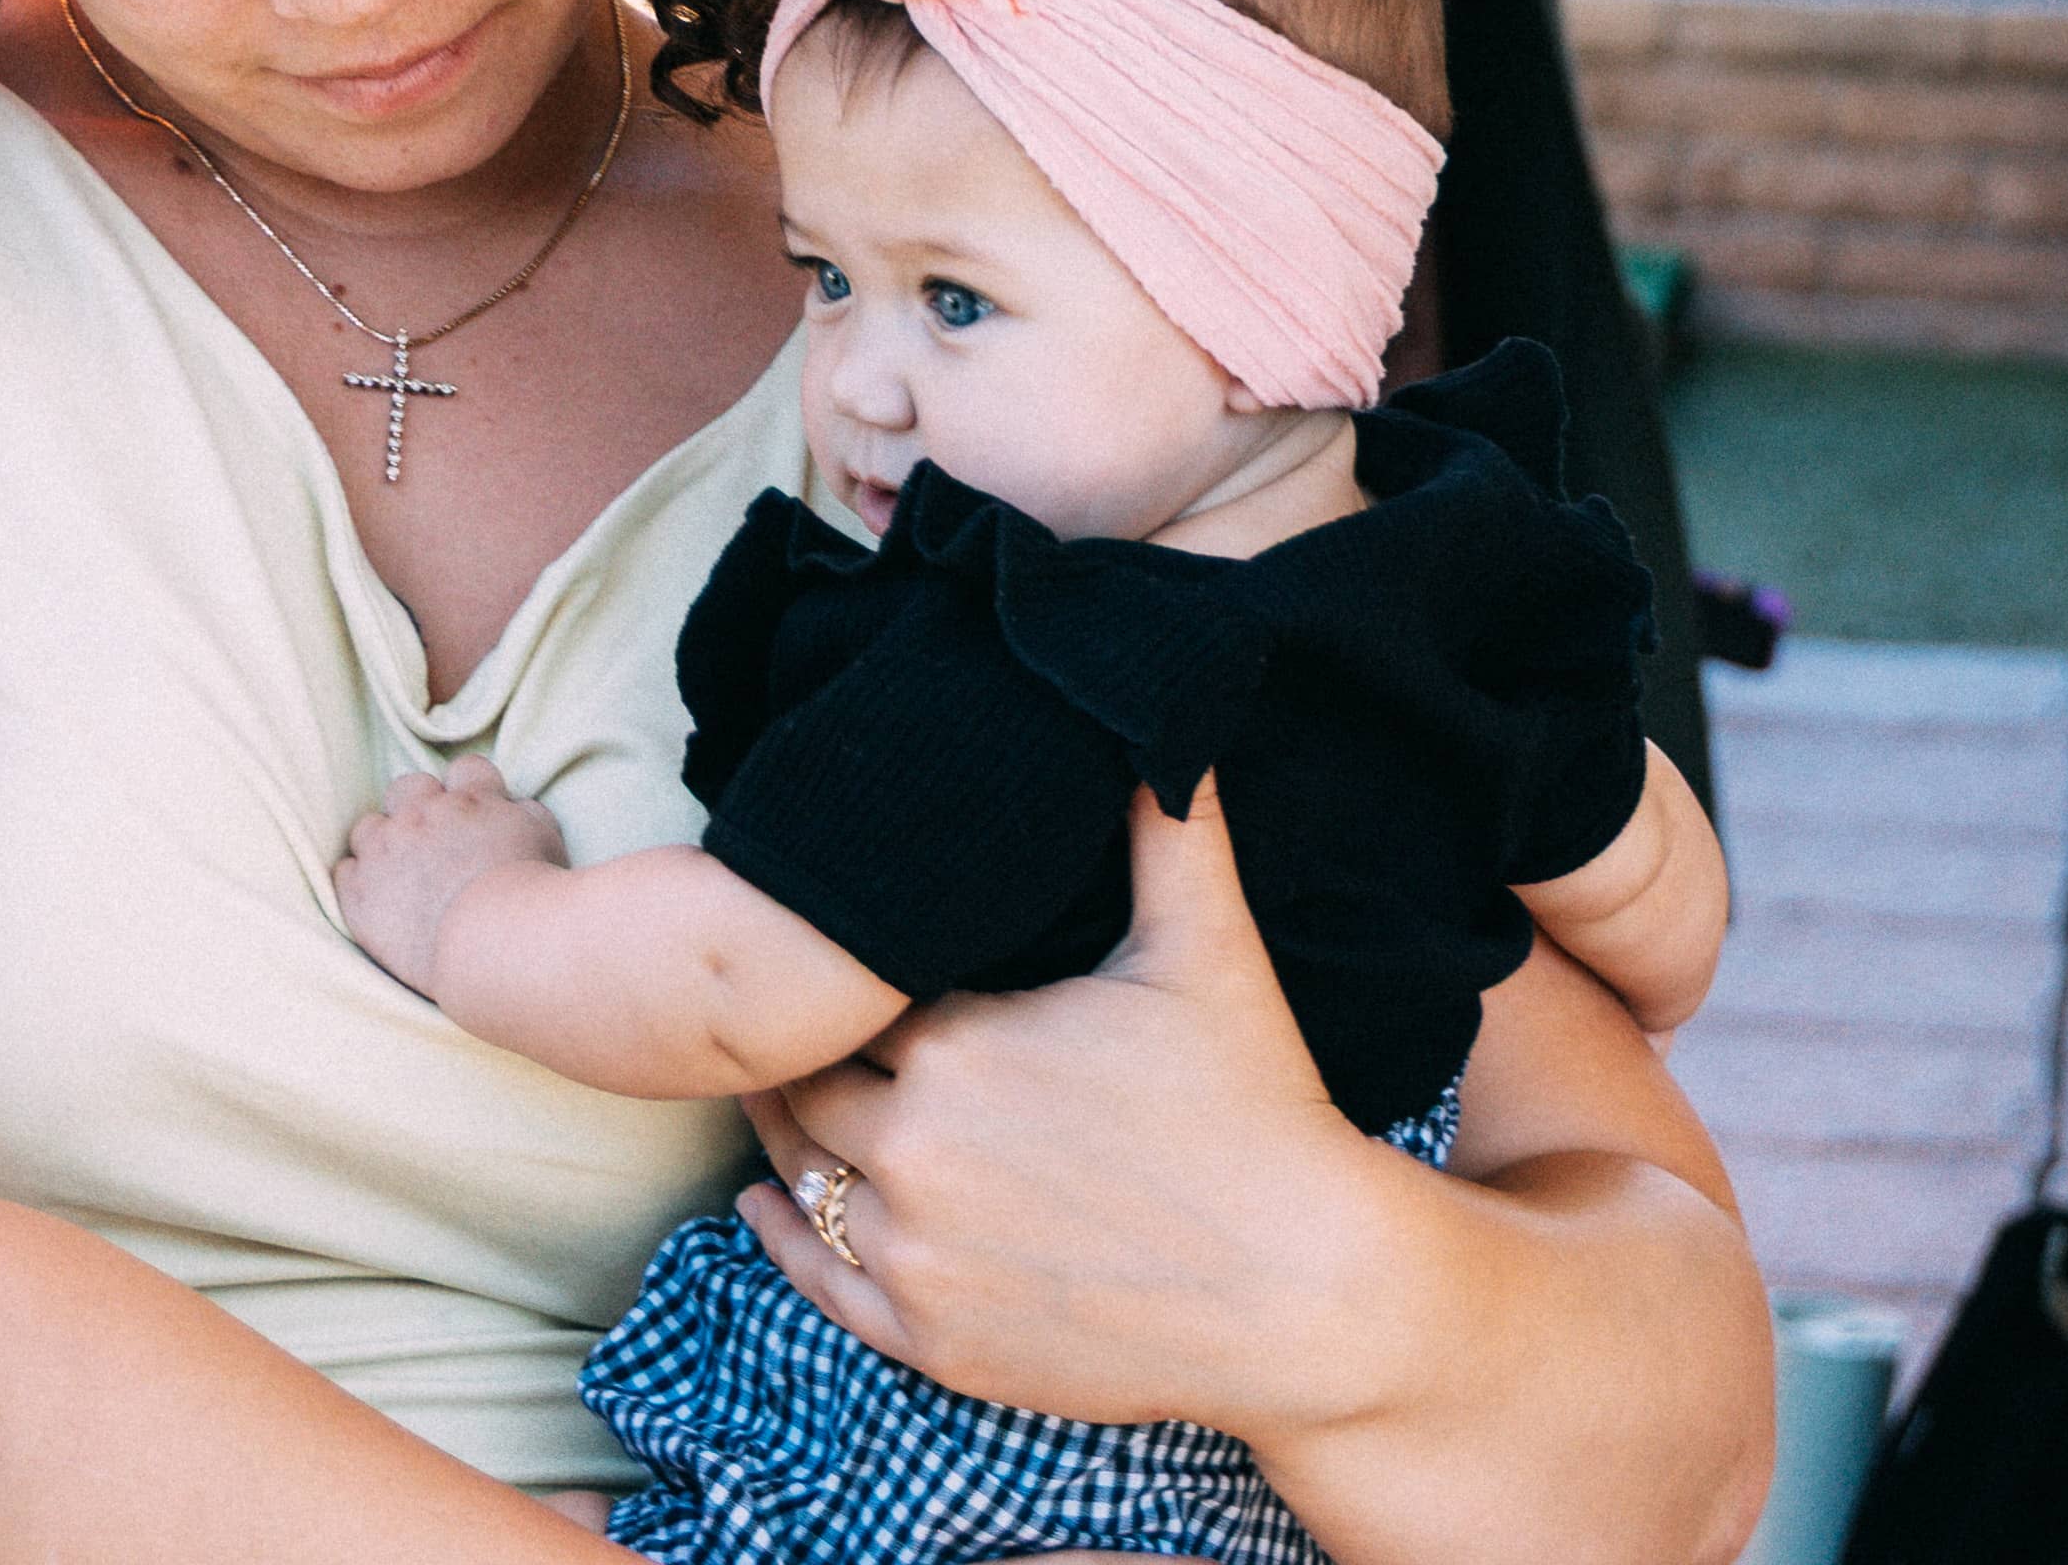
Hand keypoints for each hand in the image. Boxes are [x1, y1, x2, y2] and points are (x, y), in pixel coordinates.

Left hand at [335, 757, 564, 994]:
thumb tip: (513, 805)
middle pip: (408, 787)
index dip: (468, 791)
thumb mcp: (546, 839)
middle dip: (416, 807)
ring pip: (369, 828)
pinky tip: (379, 903)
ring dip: (382, 844)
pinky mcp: (361, 892)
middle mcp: (424, 814)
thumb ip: (526, 812)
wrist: (494, 945)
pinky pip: (345, 871)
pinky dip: (360, 882)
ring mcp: (387, 850)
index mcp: (472, 799)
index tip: (471, 816)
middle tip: (429, 844)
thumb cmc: (531, 897)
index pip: (466, 770)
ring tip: (399, 877)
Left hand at [732, 778, 1380, 1434]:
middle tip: (781, 1023)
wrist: (1303, 1292)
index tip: (834, 959)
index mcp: (963, 1045)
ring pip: (802, 1178)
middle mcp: (918, 1150)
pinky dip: (781, 1238)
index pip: (853, 999)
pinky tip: (764, 1204)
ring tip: (771, 1098)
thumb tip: (1166, 725)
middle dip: (801, 1052)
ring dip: (785, 1137)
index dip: (843, 979)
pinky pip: (820, 1283)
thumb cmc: (1257, 1110)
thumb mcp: (1207, 951)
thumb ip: (1170, 830)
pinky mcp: (935, 1342)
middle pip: (810, 1084)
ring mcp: (921, 1255)